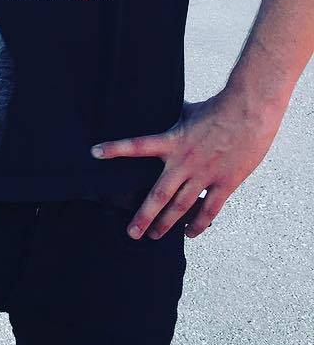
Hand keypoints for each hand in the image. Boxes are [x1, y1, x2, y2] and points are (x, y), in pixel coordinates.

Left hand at [90, 91, 283, 239]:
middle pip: (159, 194)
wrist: (248, 112)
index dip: (115, 149)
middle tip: (131, 232)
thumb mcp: (186, 111)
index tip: (94, 153)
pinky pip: (209, 210)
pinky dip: (199, 224)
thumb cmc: (217, 108)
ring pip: (182, 207)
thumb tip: (158, 111)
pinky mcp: (225, 183)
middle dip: (144, 215)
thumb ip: (172, 120)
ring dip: (167, 224)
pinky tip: (190, 234)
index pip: (137, 146)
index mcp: (172, 141)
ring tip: (155, 236)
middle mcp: (185, 162)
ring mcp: (205, 175)